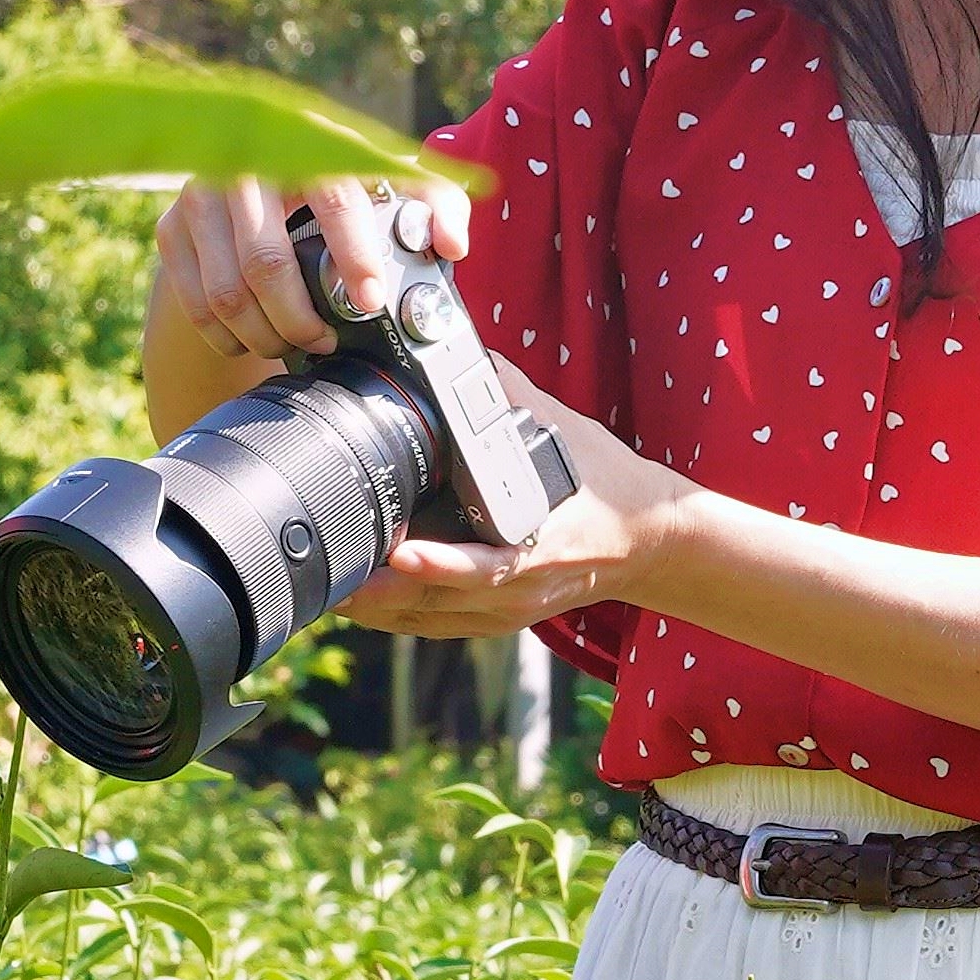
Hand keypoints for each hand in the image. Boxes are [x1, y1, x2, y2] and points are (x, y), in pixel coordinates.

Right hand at [144, 166, 474, 412]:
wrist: (254, 177)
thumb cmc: (338, 189)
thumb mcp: (395, 186)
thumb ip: (437, 205)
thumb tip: (452, 246)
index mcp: (307, 145)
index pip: (332, 198)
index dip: (353, 253)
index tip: (371, 299)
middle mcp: (246, 164)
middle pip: (267, 262)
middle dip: (301, 320)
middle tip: (327, 342)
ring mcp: (200, 196)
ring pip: (227, 292)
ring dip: (265, 335)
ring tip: (294, 344)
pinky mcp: (170, 227)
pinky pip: (195, 303)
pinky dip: (227, 336)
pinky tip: (253, 339)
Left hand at [342, 368, 701, 639]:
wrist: (649, 539)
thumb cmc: (606, 485)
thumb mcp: (568, 434)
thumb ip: (513, 396)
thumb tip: (469, 354)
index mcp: (540, 546)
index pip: (486, 567)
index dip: (439, 566)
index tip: (398, 553)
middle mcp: (521, 588)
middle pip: (439, 603)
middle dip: (379, 591)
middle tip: (330, 569)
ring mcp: (508, 611)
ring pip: (429, 622)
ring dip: (377, 607)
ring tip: (329, 582)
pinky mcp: (498, 620)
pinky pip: (437, 625)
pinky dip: (396, 613)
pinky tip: (360, 595)